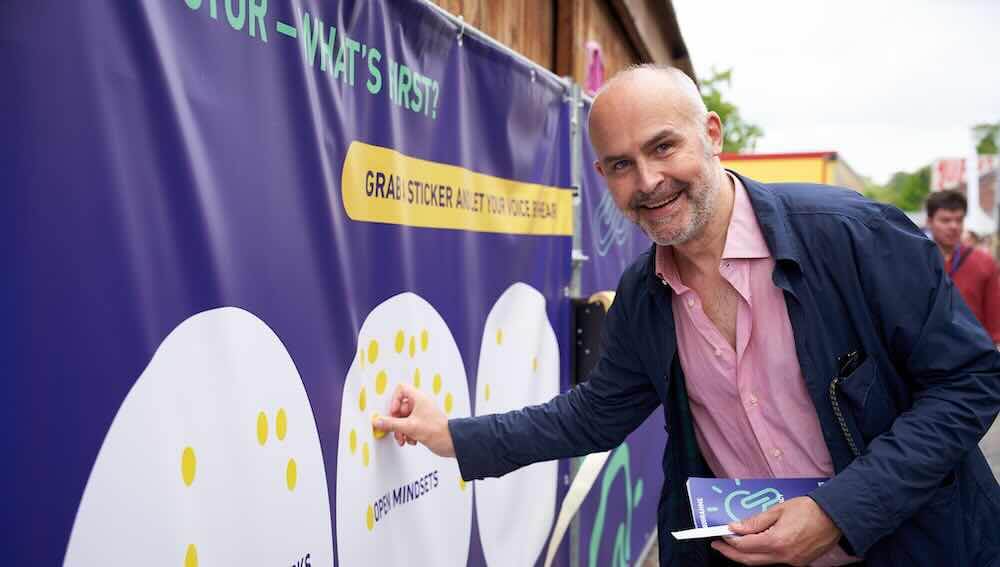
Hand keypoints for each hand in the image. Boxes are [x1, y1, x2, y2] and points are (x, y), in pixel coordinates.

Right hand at [372, 383, 455, 457]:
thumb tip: (378, 421)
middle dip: (396, 422)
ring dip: (401, 430)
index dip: (394, 400)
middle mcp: (420, 404)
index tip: (394, 412)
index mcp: (418, 398)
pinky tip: (412, 440)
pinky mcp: (422, 424)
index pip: (401, 389)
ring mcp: (421, 414)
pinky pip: (409, 426)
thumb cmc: (436, 431)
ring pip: (404, 418)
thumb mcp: (409, 427)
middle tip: (396, 430)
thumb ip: (391, 424)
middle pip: (400, 408)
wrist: (450, 443)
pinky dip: (408, 433)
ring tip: (403, 439)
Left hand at [710, 496, 840, 565]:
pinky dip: (762, 556)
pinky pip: (774, 562)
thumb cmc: (808, 509)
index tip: (719, 535)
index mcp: (776, 542)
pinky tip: (755, 546)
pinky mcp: (799, 563)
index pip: (744, 546)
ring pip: (762, 563)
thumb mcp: (777, 510)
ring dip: (746, 556)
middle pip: (750, 560)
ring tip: (734, 545)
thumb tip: (735, 527)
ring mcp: (792, 562)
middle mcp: (783, 557)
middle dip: (731, 554)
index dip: (729, 541)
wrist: (835, 517)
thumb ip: (754, 521)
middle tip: (718, 546)